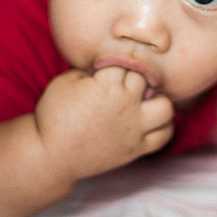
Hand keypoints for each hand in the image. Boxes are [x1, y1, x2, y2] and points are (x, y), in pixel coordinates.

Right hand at [35, 67, 174, 180]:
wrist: (50, 156)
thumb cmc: (54, 116)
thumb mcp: (66, 80)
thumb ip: (92, 70)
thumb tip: (110, 68)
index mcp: (108, 85)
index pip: (128, 60)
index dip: (120, 62)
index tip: (111, 69)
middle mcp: (126, 105)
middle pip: (149, 79)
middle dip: (138, 78)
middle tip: (124, 83)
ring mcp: (134, 129)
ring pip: (166, 107)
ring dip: (158, 101)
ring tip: (144, 102)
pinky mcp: (136, 149)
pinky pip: (165, 135)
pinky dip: (163, 126)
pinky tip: (151, 121)